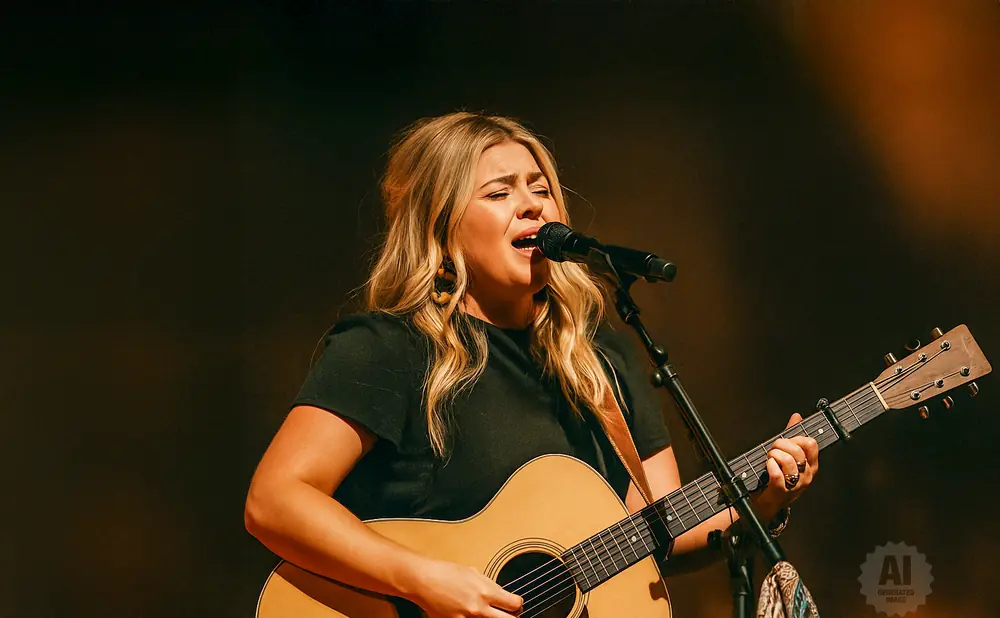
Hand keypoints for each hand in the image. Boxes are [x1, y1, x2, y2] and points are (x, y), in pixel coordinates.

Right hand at [407, 558, 522, 617]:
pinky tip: (471, 614)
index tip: (515, 604)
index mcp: (485, 592)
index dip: (517, 604)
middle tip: (509, 614)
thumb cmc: (446, 573)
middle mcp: (478, 609)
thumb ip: (490, 585)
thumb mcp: (473, 573)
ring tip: (486, 612)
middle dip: (511, 617)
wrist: (424, 580)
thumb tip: (501, 594)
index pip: (514, 604)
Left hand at [754, 413, 818, 521]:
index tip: (786, 442)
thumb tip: (797, 416)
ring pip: (787, 460)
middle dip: (780, 444)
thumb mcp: (789, 457)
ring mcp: (795, 485)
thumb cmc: (779, 478)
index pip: (810, 444)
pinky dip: (770, 466)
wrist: (767, 504)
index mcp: (811, 466)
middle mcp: (806, 476)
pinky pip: (777, 474)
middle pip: (797, 449)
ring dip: (773, 455)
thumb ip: (793, 436)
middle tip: (773, 451)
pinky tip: (767, 466)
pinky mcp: (781, 492)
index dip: (796, 438)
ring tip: (769, 459)